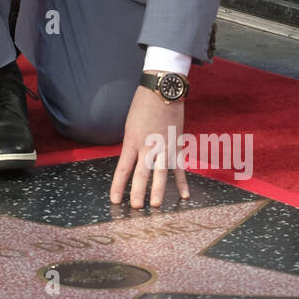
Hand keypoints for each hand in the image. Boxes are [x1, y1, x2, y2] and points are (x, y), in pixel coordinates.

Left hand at [108, 86, 189, 209]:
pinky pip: (180, 167)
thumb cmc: (142, 106)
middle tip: (135, 208)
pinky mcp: (177, 145)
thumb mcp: (130, 126)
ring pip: (161, 173)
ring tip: (155, 206)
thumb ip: (132, 145)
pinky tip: (184, 196)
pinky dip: (182, 182)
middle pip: (142, 173)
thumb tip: (132, 162)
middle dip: (138, 192)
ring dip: (158, 190)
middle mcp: (148, 146)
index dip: (118, 186)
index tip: (115, 200)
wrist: (162, 90)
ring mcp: (164, 146)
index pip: (123, 168)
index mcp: (132, 141)